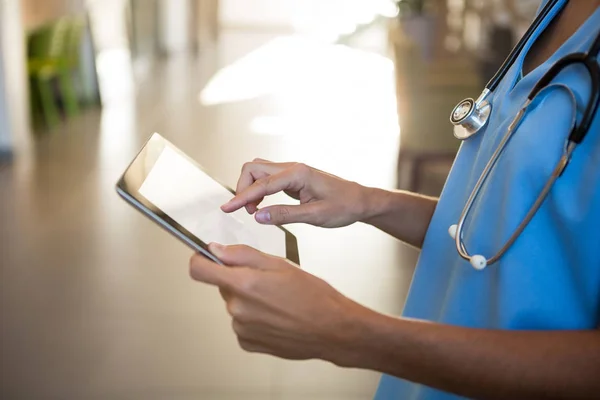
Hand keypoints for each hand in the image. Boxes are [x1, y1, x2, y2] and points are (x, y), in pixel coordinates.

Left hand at [189, 244, 363, 362]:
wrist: (332, 329)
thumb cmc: (313, 295)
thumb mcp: (279, 263)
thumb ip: (242, 255)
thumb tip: (215, 249)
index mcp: (244, 284)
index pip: (199, 270)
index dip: (200, 260)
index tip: (206, 257)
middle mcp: (238, 308)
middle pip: (223, 286)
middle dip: (239, 280)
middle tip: (268, 281)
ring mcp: (241, 328)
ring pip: (235, 304)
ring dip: (249, 300)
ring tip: (278, 301)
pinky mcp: (248, 343)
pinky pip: (242, 324)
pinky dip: (255, 319)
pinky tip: (276, 317)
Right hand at [221, 160, 368, 227]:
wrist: (360, 200)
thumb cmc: (344, 206)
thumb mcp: (315, 216)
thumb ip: (284, 215)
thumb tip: (258, 217)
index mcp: (298, 174)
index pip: (262, 184)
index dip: (242, 197)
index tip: (227, 208)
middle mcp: (292, 168)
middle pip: (253, 169)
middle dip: (243, 189)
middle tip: (246, 212)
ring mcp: (291, 171)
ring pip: (258, 171)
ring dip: (250, 188)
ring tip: (253, 210)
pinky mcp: (292, 178)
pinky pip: (267, 178)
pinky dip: (258, 190)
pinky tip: (262, 205)